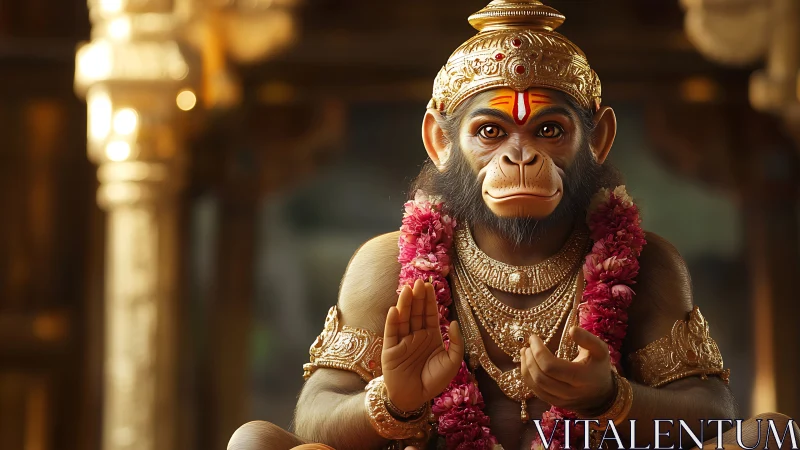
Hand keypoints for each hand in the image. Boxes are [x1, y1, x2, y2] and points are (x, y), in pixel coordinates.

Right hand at [382, 279, 463, 411]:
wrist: (416, 399)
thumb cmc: (434, 381)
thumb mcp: (452, 362)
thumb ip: (456, 343)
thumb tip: (452, 322)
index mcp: (430, 336)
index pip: (429, 313)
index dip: (429, 300)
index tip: (429, 284)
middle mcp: (416, 335)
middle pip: (416, 312)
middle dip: (417, 297)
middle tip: (419, 281)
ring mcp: (402, 341)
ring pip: (403, 318)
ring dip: (405, 304)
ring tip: (407, 289)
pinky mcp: (390, 350)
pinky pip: (391, 333)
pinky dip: (392, 321)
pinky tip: (395, 310)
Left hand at [520, 326, 614, 415]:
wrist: (603, 394)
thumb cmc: (599, 367)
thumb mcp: (600, 350)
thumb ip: (588, 339)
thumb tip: (571, 329)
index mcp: (581, 377)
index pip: (551, 366)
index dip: (538, 351)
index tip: (533, 338)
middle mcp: (571, 392)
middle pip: (541, 377)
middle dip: (530, 359)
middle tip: (528, 346)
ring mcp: (562, 401)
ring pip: (536, 386)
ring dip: (526, 367)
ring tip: (524, 352)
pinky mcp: (555, 403)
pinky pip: (536, 392)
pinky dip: (528, 377)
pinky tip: (527, 364)